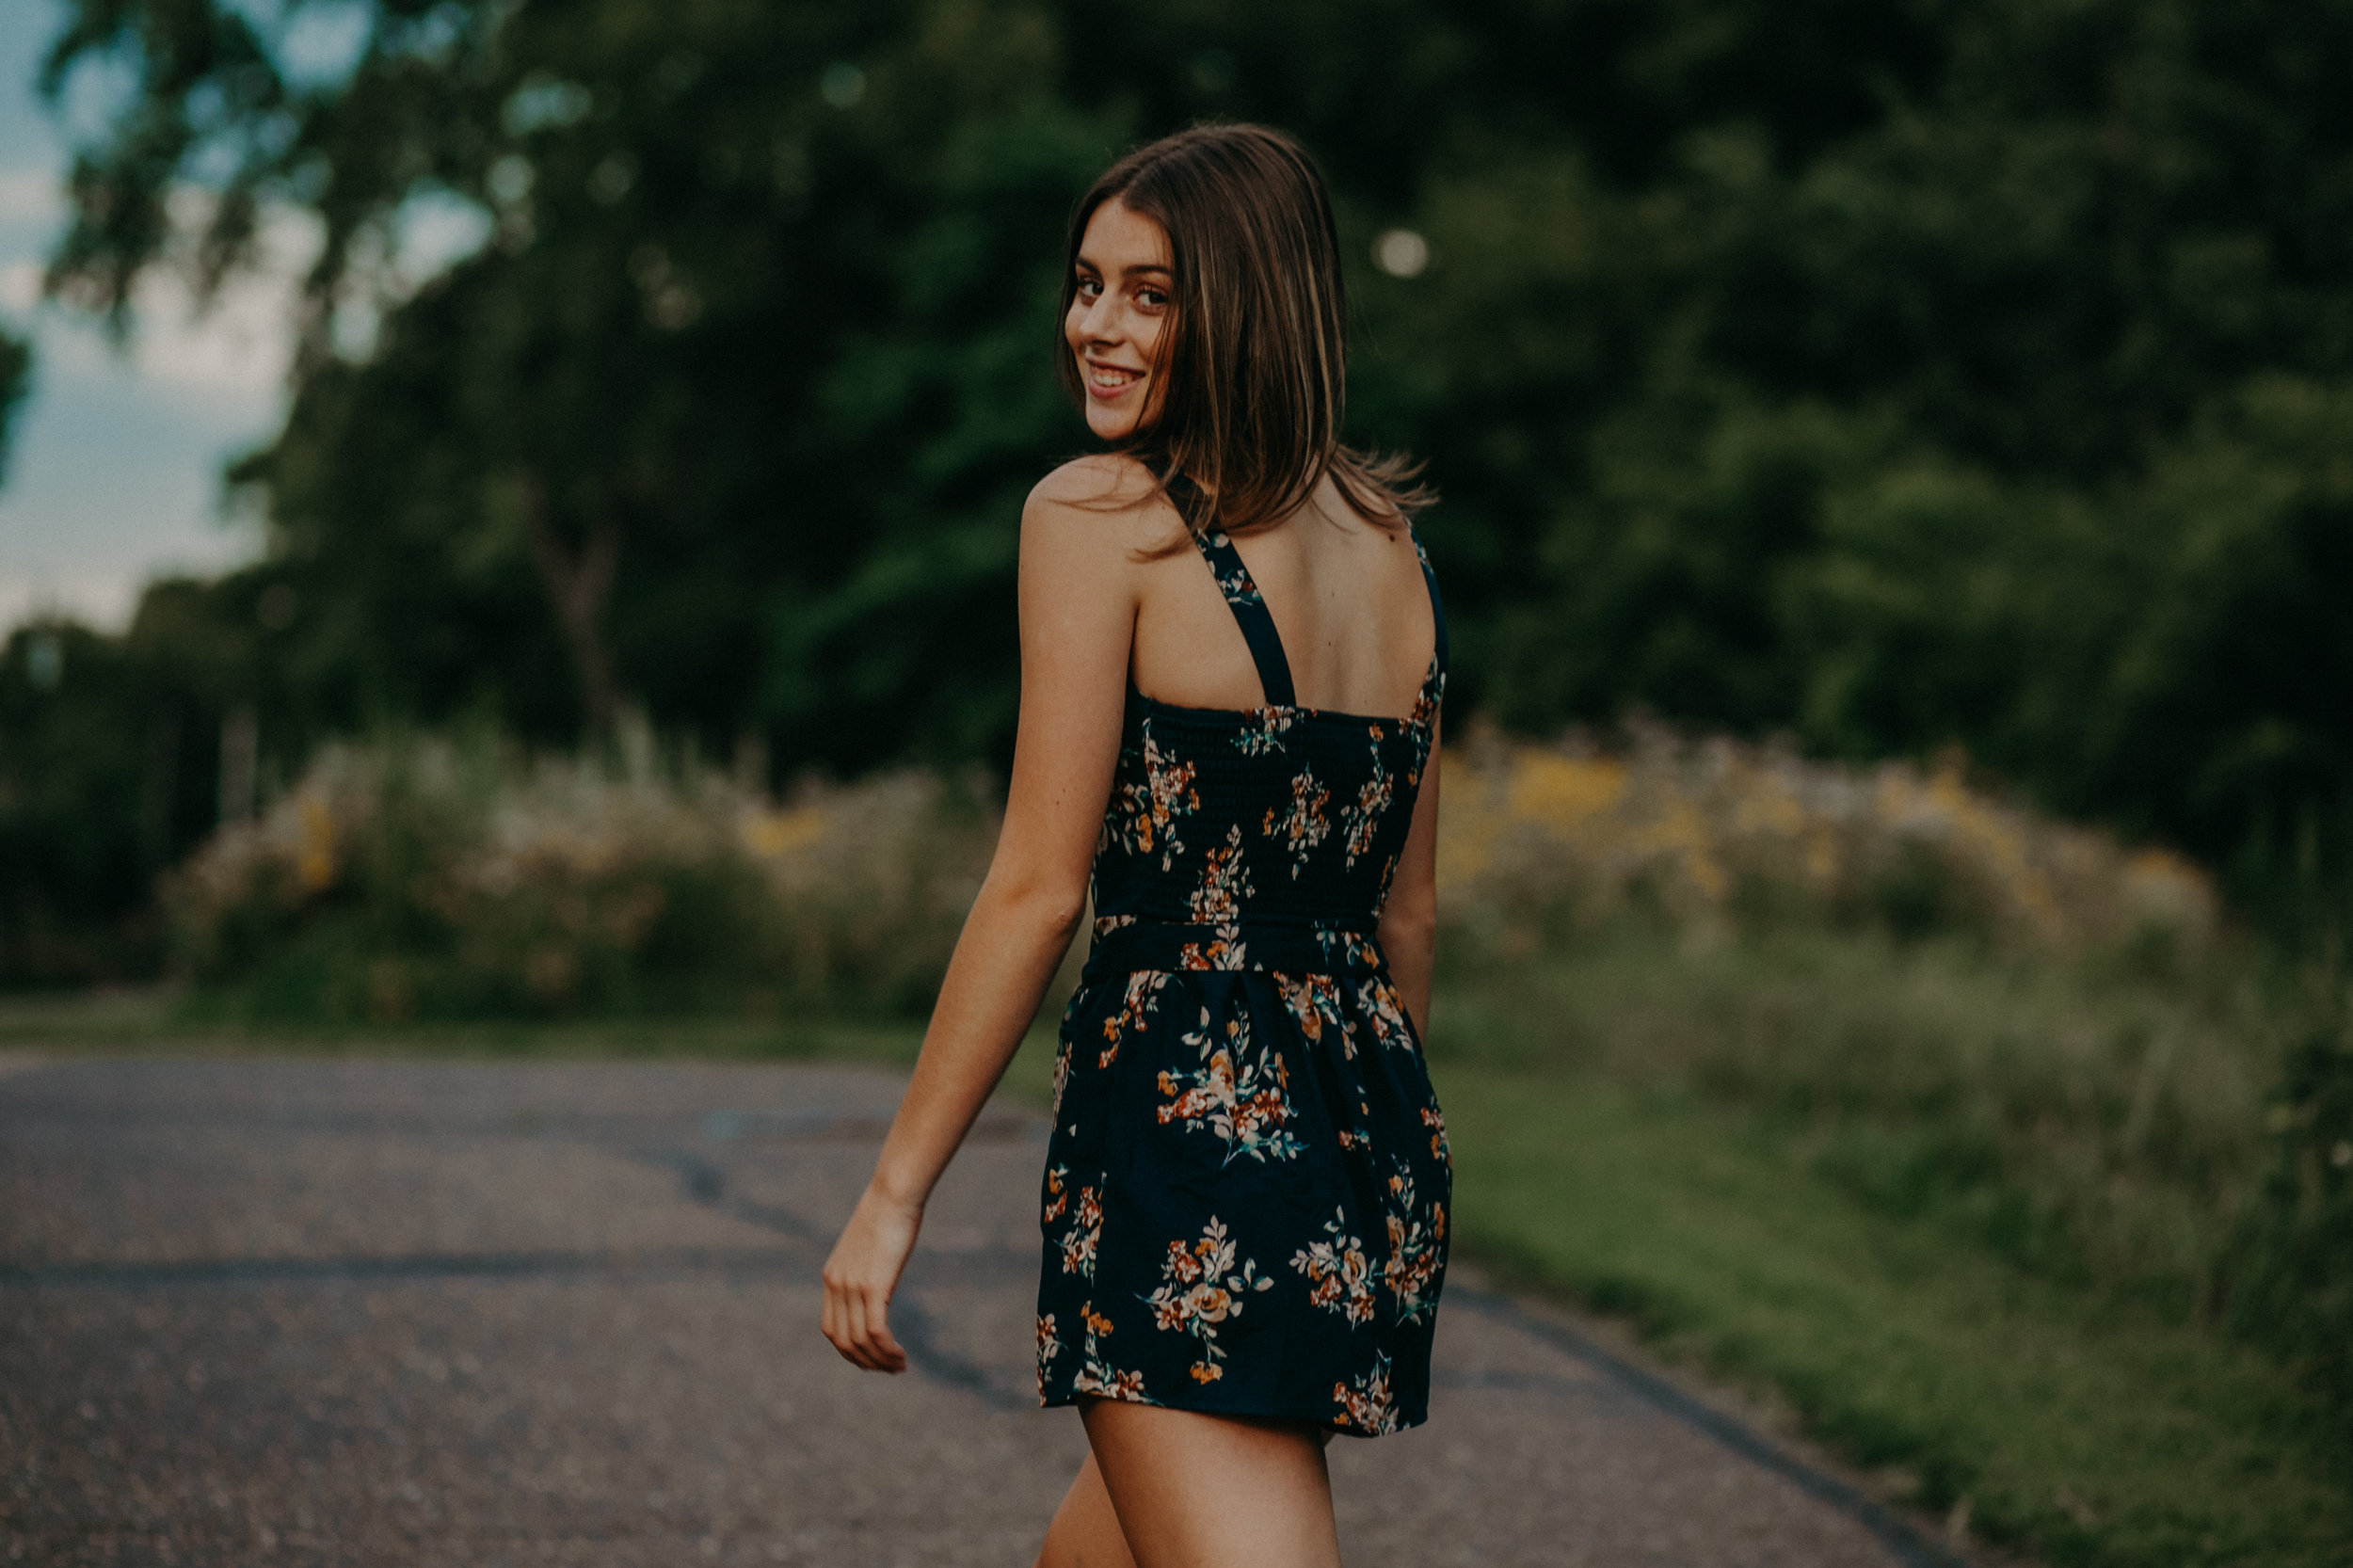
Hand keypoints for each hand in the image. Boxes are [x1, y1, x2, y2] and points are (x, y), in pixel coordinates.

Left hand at [820, 1184, 922, 1372]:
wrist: (893, 1193)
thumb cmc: (888, 1214)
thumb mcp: (869, 1245)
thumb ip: (867, 1265)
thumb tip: (878, 1274)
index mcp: (831, 1277)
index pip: (831, 1330)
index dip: (850, 1352)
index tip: (873, 1359)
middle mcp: (836, 1285)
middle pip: (843, 1342)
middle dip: (866, 1363)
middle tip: (890, 1370)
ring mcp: (852, 1286)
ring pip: (860, 1341)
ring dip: (880, 1361)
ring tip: (900, 1367)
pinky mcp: (873, 1286)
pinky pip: (876, 1331)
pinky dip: (887, 1350)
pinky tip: (902, 1355)